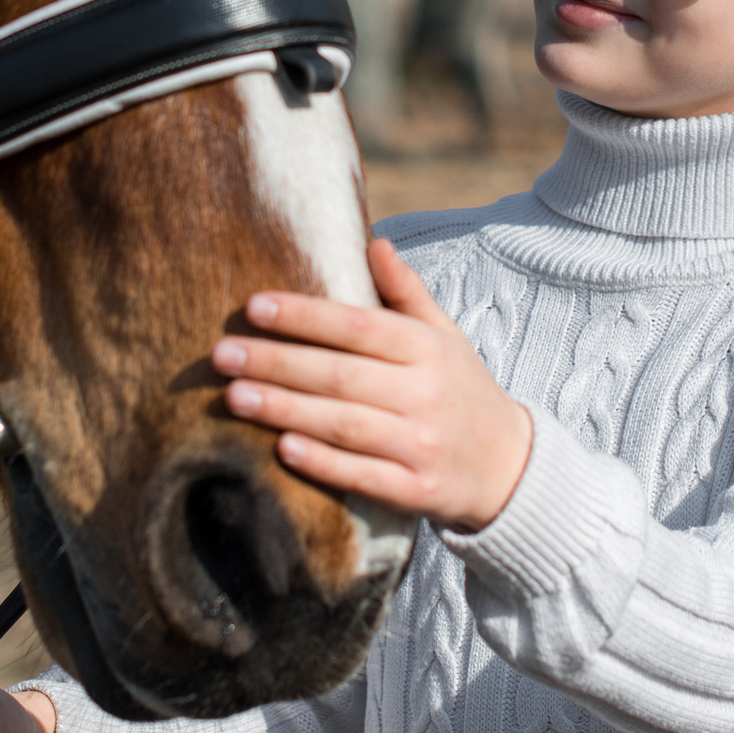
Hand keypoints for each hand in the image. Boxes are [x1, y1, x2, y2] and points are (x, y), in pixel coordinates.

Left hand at [213, 238, 532, 531]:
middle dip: (277, 363)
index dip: (305, 316)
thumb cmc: (461, 390)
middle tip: (221, 356)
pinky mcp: (417, 490)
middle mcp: (425, 393)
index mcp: (427, 349)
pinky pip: (363, 475)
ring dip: (286, 410)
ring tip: (233, 397)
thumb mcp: (444, 335)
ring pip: (344, 424)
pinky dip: (323, 462)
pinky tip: (281, 448)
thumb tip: (373, 242)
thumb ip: (406, 292)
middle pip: (341, 375)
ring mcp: (422, 444)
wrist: (512, 467)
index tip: (253, 307)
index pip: (357, 326)